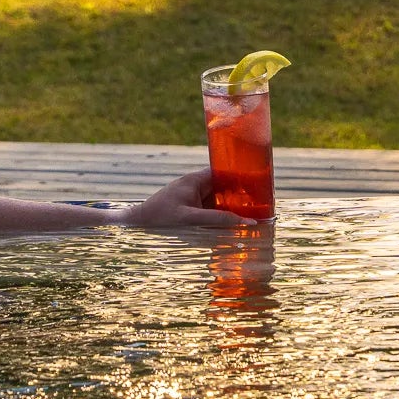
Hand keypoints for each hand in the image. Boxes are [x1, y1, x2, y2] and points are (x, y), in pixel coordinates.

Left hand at [123, 168, 254, 228]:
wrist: (136, 224)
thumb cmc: (159, 217)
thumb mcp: (190, 219)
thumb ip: (218, 220)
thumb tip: (247, 222)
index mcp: (195, 180)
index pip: (224, 172)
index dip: (242, 177)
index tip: (260, 185)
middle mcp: (196, 186)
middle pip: (225, 187)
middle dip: (241, 196)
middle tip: (262, 206)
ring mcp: (194, 198)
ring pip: (220, 201)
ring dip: (233, 208)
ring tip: (254, 217)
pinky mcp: (191, 210)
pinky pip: (212, 211)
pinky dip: (222, 217)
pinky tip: (234, 226)